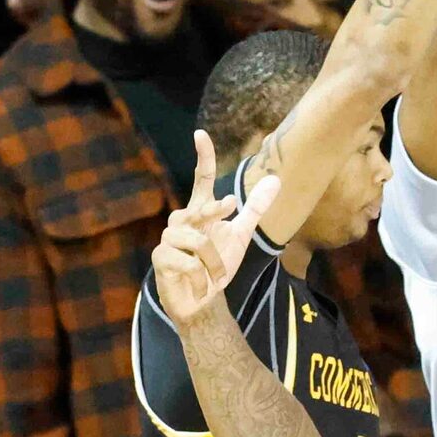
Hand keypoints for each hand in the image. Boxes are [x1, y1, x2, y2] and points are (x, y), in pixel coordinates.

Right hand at [150, 130, 278, 325]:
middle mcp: (182, 221)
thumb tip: (275, 179)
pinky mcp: (161, 259)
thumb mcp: (240, 235)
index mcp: (200, 212)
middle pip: (200, 208)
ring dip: (213, 261)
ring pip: (197, 241)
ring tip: (213, 275)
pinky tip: (199, 283)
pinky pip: (188, 262)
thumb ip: (254, 208)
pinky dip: (200, 276)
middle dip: (215, 214)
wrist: (203, 301)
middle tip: (227, 214)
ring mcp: (168, 239)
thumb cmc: (217, 266)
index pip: (202, 179)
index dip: (203, 157)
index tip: (201, 134)